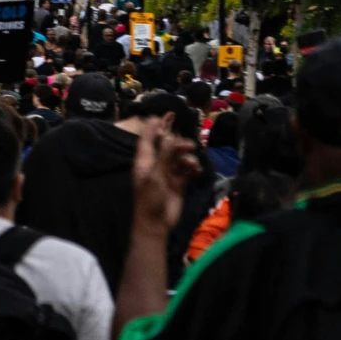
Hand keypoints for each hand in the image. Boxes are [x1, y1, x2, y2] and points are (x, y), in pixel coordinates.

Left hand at [130, 117, 196, 231]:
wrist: (156, 224)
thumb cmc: (149, 199)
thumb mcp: (155, 175)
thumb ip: (164, 155)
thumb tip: (171, 137)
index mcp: (144, 161)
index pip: (146, 139)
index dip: (152, 127)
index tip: (160, 115)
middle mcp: (156, 164)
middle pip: (167, 146)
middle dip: (178, 144)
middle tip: (189, 146)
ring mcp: (168, 173)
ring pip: (179, 157)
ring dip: (187, 158)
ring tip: (192, 165)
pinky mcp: (178, 182)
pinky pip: (187, 169)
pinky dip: (192, 168)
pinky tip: (196, 170)